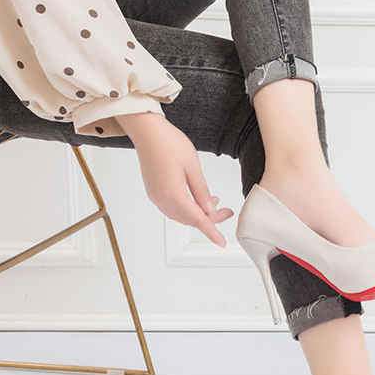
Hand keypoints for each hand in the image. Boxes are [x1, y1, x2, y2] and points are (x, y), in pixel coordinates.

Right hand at [118, 112, 233, 247]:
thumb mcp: (193, 167)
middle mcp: (162, 200)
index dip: (212, 232)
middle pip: (190, 219)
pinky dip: (188, 207)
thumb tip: (210, 211)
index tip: (222, 243)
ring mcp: (156, 196)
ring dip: (199, 213)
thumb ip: (202, 192)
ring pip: (181, 215)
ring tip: (216, 203)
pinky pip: (173, 207)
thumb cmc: (170, 143)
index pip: (198, 220)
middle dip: (210, 219)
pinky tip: (199, 198)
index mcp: (173, 195)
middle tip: (228, 211)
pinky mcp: (154, 191)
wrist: (146, 131)